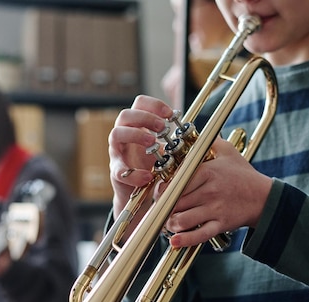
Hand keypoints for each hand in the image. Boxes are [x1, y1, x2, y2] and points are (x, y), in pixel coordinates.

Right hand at [109, 95, 173, 216]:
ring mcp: (117, 152)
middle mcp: (123, 135)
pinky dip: (134, 174)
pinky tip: (147, 176)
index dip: (154, 105)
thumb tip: (192, 131)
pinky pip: (119, 170)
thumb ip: (173, 139)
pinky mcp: (116, 172)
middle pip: (125, 115)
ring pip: (116, 134)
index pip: (139, 104)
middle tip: (162, 127)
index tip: (170, 114)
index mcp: (136, 126)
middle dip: (145, 117)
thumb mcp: (163, 149)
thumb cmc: (151, 165)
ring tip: (152, 142)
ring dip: (135, 135)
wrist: (140, 190)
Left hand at [163, 139, 271, 247]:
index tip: (159, 193)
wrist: (264, 197)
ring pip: (182, 219)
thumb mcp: (228, 152)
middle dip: (163, 208)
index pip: (175, 182)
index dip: (161, 190)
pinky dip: (184, 240)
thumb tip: (193, 131)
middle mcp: (209, 190)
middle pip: (175, 202)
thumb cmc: (243, 174)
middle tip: (160, 210)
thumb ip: (210, 141)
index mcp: (206, 172)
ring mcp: (215, 209)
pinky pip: (199, 234)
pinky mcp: (221, 224)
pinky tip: (174, 241)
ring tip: (168, 223)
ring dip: (170, 224)